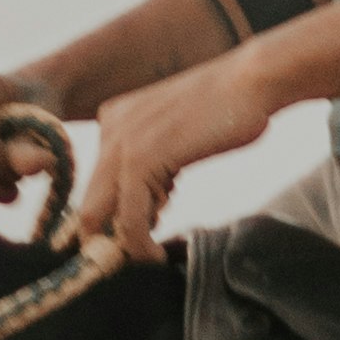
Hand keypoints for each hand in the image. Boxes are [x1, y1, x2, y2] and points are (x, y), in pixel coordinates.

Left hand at [71, 43, 277, 265]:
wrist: (252, 81)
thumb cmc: (228, 111)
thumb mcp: (176, 137)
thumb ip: (154, 166)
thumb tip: (148, 207)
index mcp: (114, 119)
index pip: (96, 184)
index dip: (110, 219)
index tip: (136, 240)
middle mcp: (109, 127)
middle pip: (88, 203)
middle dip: (106, 239)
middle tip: (136, 258)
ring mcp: (121, 142)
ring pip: (98, 215)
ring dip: (123, 246)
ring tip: (151, 254)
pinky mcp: (141, 159)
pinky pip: (129, 218)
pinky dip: (139, 245)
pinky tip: (156, 254)